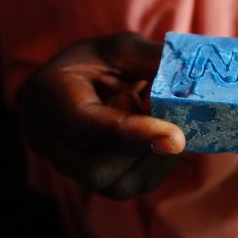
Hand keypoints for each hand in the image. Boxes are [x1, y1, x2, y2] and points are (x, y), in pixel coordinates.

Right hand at [19, 33, 185, 199]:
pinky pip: (130, 188)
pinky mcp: (91, 181)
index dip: (134, 134)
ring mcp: (66, 165)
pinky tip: (161, 141)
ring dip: (153, 160)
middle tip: (165, 118)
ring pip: (114, 186)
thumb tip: (191, 73)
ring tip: (161, 125)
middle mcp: (47, 138)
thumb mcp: (125, 48)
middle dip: (143, 148)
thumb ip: (152, 59)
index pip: (86, 126)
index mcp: (47, 96)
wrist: (90, 82)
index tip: (176, 138)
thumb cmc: (104, 61)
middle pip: (94, 168)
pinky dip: (156, 168)